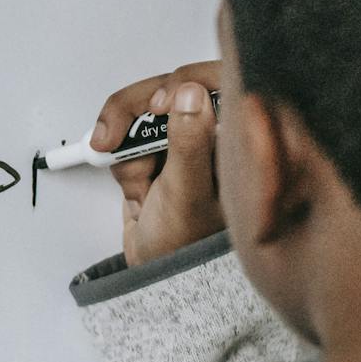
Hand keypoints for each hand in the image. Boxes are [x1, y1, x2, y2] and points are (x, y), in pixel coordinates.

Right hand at [91, 61, 224, 266]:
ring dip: (127, 144)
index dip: (186, 81)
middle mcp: (218, 135)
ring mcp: (187, 143)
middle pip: (172, 88)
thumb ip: (191, 145)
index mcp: (242, 141)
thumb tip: (190, 94)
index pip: (221, 81)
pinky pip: (132, 135)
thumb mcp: (189, 197)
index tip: (161, 102)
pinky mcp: (161, 152)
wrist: (157, 280)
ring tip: (138, 182)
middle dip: (138, 112)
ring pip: (145, 110)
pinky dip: (123, 159)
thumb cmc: (188, 249)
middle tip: (117, 134)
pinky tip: (137, 188)